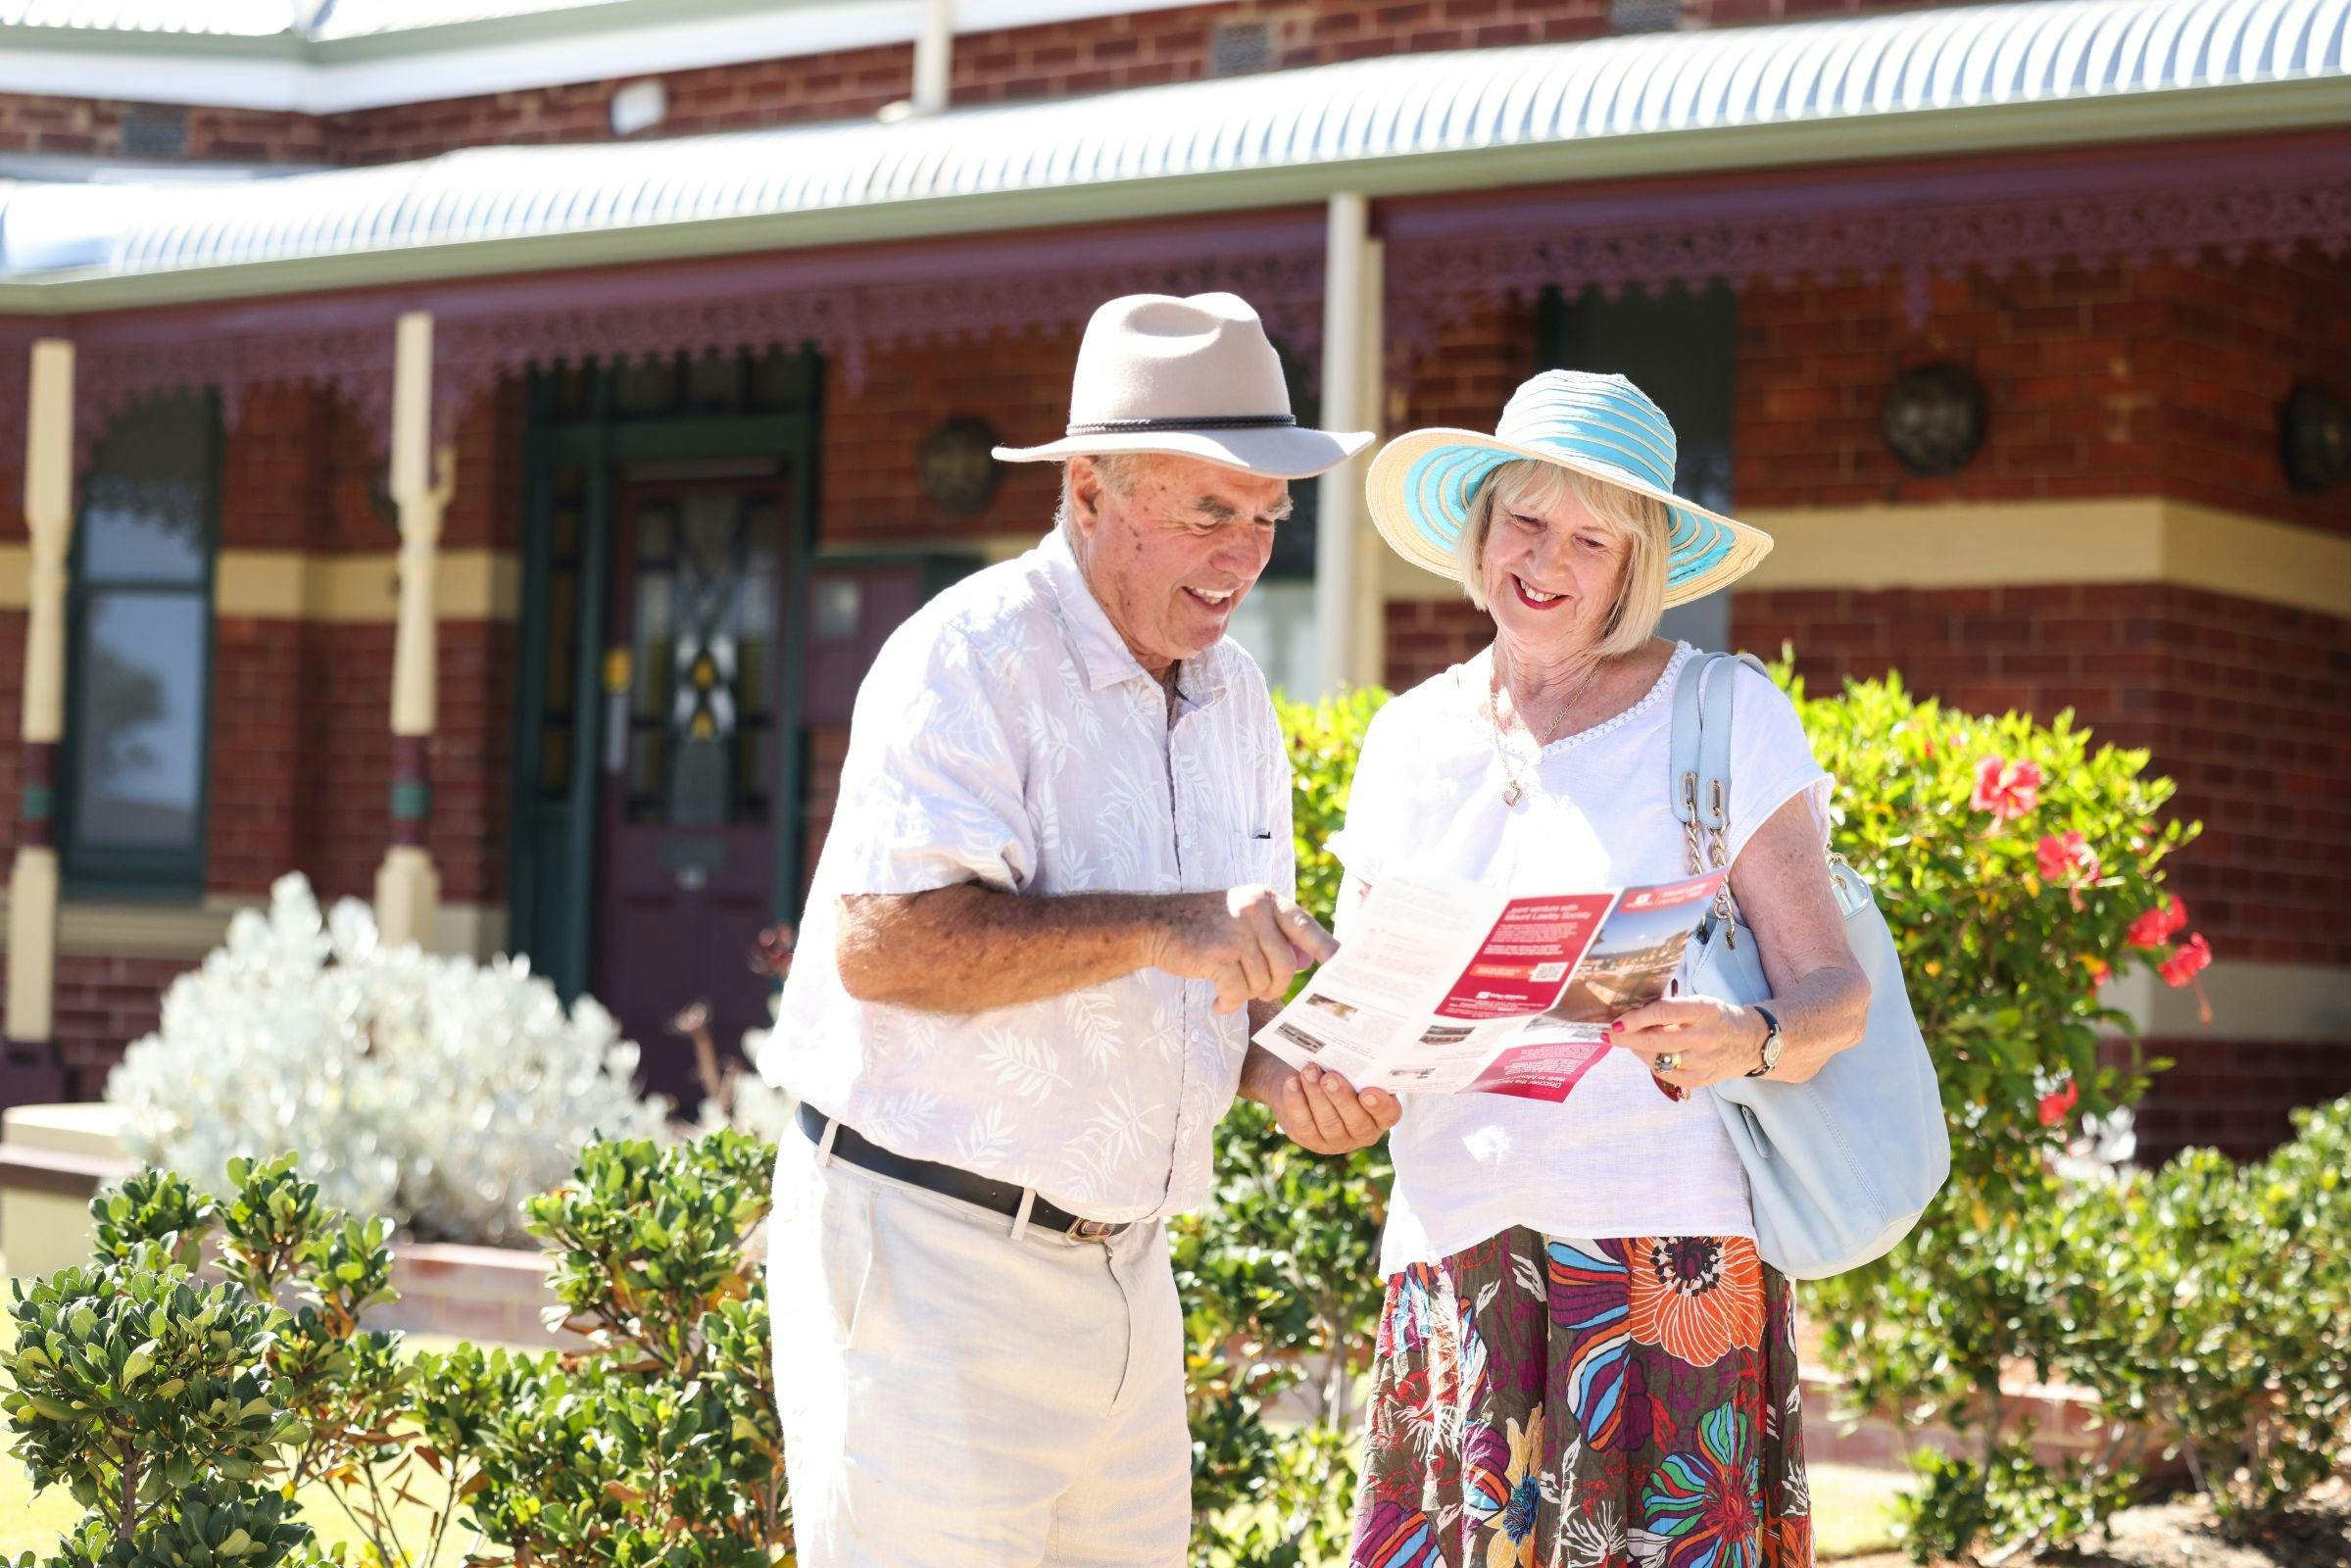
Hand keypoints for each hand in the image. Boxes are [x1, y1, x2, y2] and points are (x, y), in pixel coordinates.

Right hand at [1147, 885, 1339, 1014]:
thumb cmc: (1204, 925)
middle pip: (1286, 965)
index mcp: (1265, 899)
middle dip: (1274, 986)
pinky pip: (1238, 991)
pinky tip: (1218, 1002)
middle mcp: (1255, 910)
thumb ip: (1276, 935)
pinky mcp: (1217, 954)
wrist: (1155, 923)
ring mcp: (1236, 931)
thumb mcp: (1242, 918)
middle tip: (1257, 990)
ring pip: (1262, 981)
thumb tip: (1309, 962)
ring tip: (1230, 989)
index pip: (1305, 926)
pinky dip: (1229, 1002)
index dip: (1327, 949)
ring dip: (1247, 994)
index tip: (1343, 967)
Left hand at [1267, 1060, 1399, 1154]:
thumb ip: (1360, 1059)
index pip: (1388, 1113)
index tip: (1367, 1091)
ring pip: (1328, 1123)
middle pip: (1356, 1121)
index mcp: (1381, 1112)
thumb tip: (1356, 1034)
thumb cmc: (1338, 1066)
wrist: (1306, 1076)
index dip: (1380, 1105)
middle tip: (1330, 1077)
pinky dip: (1296, 1102)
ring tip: (1309, 1071)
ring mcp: (1336, 1139)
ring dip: (1316, 1095)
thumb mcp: (1353, 1064)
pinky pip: (1303, 1124)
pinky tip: (1292, 1083)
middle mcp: (1362, 1131)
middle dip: (1341, 1097)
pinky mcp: (1310, 1138)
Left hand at [1609, 995, 1768, 1092]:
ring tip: (1629, 1041)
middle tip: (1609, 1035)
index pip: (1663, 1012)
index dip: (1635, 1018)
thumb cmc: (1717, 1017)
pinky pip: (1667, 1074)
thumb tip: (1631, 1014)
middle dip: (1626, 1038)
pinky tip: (1648, 1054)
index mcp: (1704, 1011)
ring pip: (1658, 1059)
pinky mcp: (1701, 1080)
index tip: (1617, 1021)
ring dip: (1637, 1050)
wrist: (1752, 1042)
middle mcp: (1704, 1037)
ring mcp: (1703, 1061)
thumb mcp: (1699, 1003)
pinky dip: (1653, 1063)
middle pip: (1655, 1040)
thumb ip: (1670, 1008)